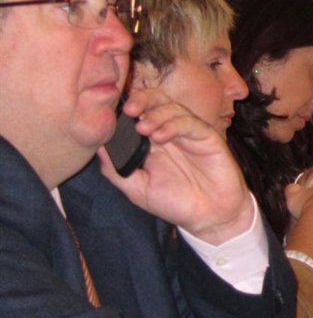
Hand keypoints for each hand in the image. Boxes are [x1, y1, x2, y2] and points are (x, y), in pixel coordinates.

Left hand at [98, 88, 255, 245]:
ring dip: (156, 114)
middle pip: (156, 102)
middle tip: (130, 110)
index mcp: (151, 143)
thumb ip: (117, 170)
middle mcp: (170, 133)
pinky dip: (174, 125)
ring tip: (144, 128)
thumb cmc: (176, 203)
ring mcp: (189, 134)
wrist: (210, 217)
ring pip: (173, 107)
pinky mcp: (207, 137)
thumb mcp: (138, 190)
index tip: (112, 114)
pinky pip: (190, 122)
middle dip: (142, 100)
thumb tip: (97, 148)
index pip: (138, 114)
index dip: (126, 109)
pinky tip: (162, 137)